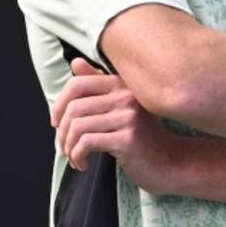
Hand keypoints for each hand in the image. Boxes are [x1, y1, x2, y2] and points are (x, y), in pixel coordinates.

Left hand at [52, 58, 179, 194]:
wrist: (168, 160)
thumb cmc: (141, 134)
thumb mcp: (120, 106)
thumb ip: (98, 84)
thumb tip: (76, 63)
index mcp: (122, 84)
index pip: (78, 83)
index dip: (59, 104)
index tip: (57, 123)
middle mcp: (126, 96)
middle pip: (74, 108)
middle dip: (62, 132)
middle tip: (65, 147)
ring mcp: (129, 116)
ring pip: (78, 126)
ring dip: (68, 147)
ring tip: (74, 156)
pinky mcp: (128, 138)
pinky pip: (87, 143)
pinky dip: (78, 156)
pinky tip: (83, 164)